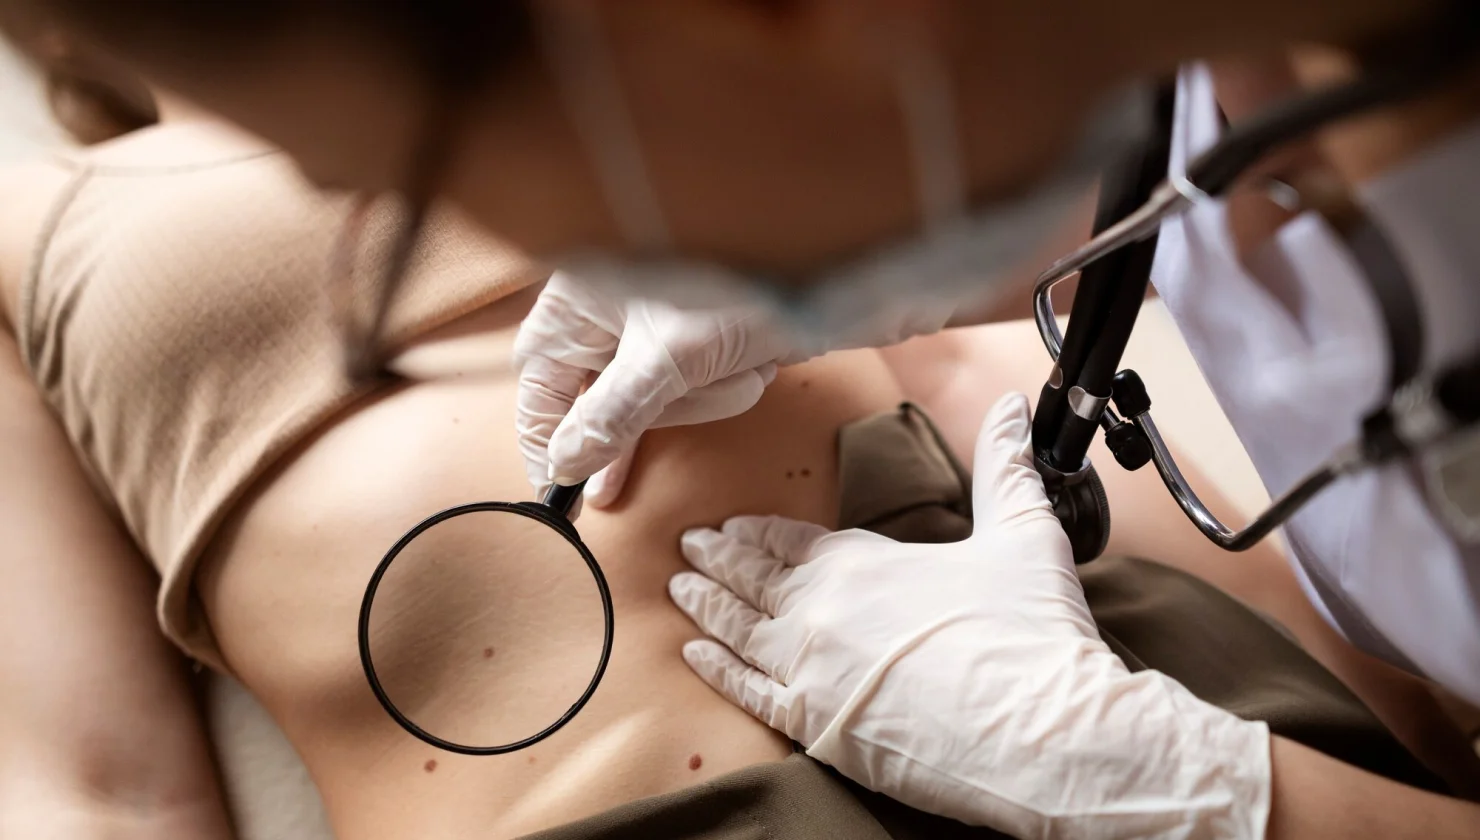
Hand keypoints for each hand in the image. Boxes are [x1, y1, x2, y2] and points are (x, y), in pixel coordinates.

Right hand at [514, 273, 959, 510]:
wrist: (842, 276)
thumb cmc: (741, 289)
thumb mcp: (667, 360)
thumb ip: (610, 417)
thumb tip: (566, 463)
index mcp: (583, 298)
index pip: (539, 380)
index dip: (545, 436)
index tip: (559, 489)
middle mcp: (614, 311)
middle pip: (601, 400)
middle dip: (656, 409)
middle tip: (687, 395)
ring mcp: (659, 329)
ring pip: (658, 403)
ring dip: (704, 396)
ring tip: (736, 363)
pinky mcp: (702, 345)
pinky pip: (699, 394)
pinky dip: (728, 388)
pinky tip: (754, 362)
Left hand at [669, 393, 1271, 837]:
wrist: (1042, 736)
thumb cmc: (1032, 636)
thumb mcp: (1023, 534)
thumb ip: (1005, 466)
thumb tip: (1011, 407)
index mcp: (863, 563)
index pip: (790, 538)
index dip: (756, 530)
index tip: (730, 523)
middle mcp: (822, 612)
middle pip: (753, 578)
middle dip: (717, 559)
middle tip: (686, 545)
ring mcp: (811, 670)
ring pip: (738, 629)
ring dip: (706, 605)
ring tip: (679, 586)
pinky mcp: (816, 727)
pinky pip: (748, 692)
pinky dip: (717, 669)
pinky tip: (693, 654)